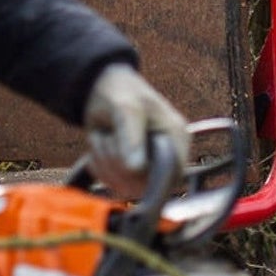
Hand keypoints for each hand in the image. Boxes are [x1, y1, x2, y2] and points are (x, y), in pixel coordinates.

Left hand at [83, 64, 189, 199]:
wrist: (102, 88)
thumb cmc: (120, 92)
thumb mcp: (125, 108)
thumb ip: (132, 136)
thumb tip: (137, 168)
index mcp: (176, 136)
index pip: (173, 173)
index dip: (149, 175)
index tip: (127, 162)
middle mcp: (166, 155)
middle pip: (145, 185)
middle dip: (117, 163)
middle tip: (108, 137)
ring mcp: (148, 165)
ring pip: (125, 187)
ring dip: (105, 163)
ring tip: (105, 137)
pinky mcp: (129, 172)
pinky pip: (112, 185)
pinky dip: (99, 168)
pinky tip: (100, 147)